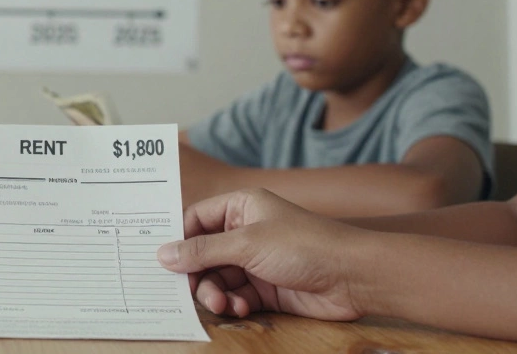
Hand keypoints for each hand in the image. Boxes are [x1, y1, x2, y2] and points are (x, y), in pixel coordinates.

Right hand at [157, 188, 369, 320]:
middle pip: (203, 254)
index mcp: (240, 207)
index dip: (179, 240)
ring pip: (217, 279)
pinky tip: (240, 308)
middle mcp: (245, 232)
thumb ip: (203, 251)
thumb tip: (162, 254)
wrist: (353, 276)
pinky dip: (233, 304)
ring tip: (221, 304)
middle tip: (192, 291)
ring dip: (214, 293)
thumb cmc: (303, 245)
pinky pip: (235, 296)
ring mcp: (255, 261)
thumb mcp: (247, 244)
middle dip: (198, 274)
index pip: (196, 220)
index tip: (163, 261)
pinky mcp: (265, 288)